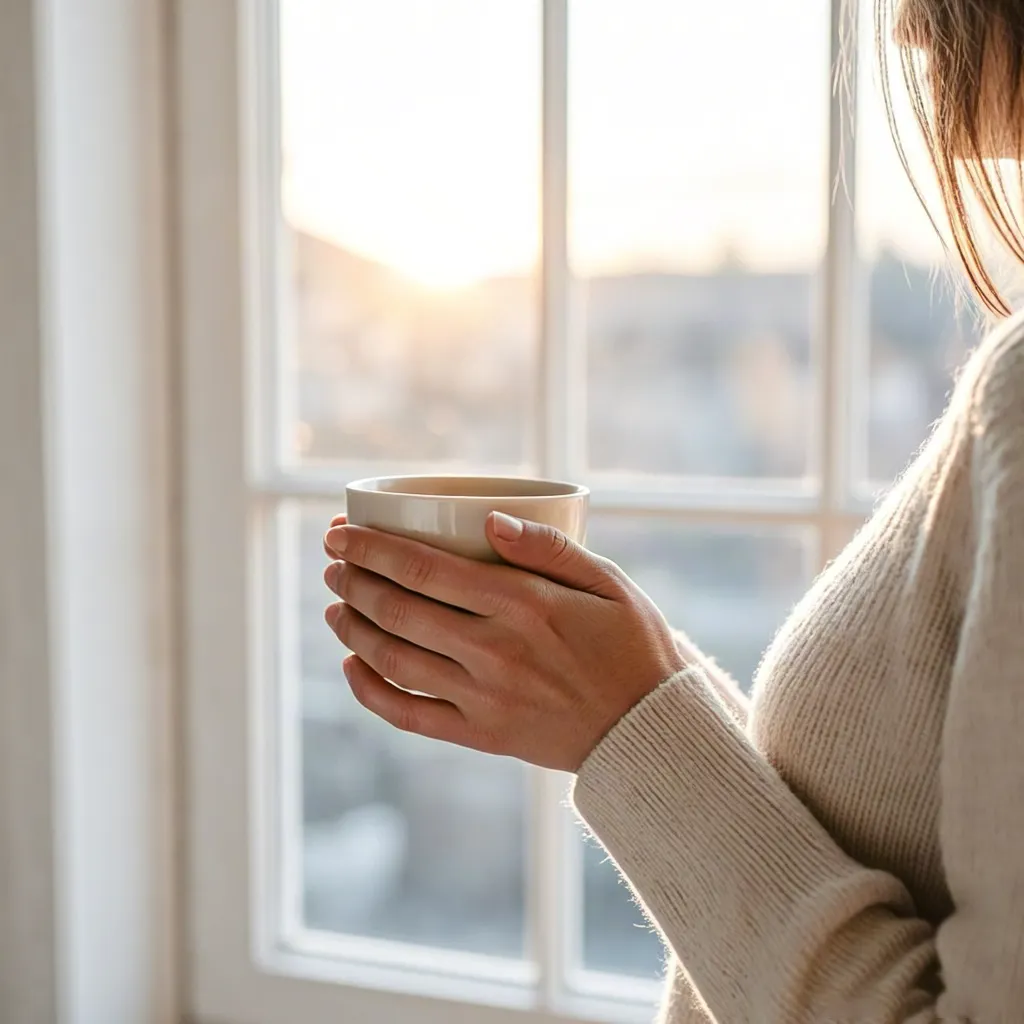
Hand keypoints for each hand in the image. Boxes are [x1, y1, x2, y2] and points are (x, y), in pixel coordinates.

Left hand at [322, 512, 685, 771]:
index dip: (372, 548)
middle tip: (332, 562)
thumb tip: (488, 519)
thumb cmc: (633, 646)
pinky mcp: (482, 737)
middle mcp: (495, 651)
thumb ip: (549, 546)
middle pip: (398, 609)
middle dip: (353, 580)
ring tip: (333, 605)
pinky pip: (409, 715)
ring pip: (393, 658)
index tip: (341, 534)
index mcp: (524, 604)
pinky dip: (370, 690)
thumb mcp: (610, 581)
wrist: (650, 730)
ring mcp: (484, 698)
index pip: (425, 568)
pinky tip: (352, 665)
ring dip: (352, 627)